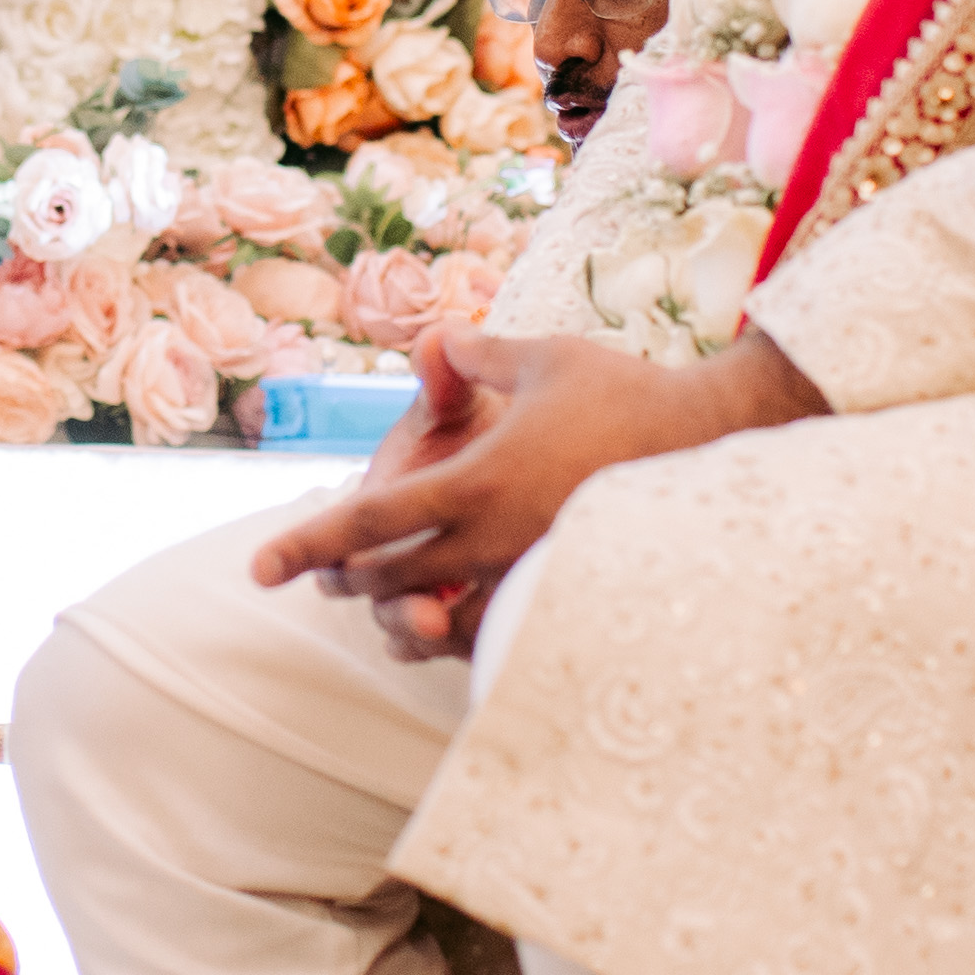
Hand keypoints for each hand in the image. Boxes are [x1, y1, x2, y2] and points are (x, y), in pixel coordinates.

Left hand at [248, 322, 823, 659]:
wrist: (717, 447)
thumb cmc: (627, 397)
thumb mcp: (542, 360)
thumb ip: (474, 356)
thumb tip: (433, 340)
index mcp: (478, 484)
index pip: (369, 525)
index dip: (306, 544)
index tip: (257, 569)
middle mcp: (494, 543)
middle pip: (388, 583)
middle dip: (346, 579)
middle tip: (325, 573)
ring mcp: (528, 580)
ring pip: (436, 619)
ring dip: (401, 608)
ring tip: (390, 595)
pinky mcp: (560, 599)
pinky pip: (491, 634)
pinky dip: (461, 625)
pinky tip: (457, 608)